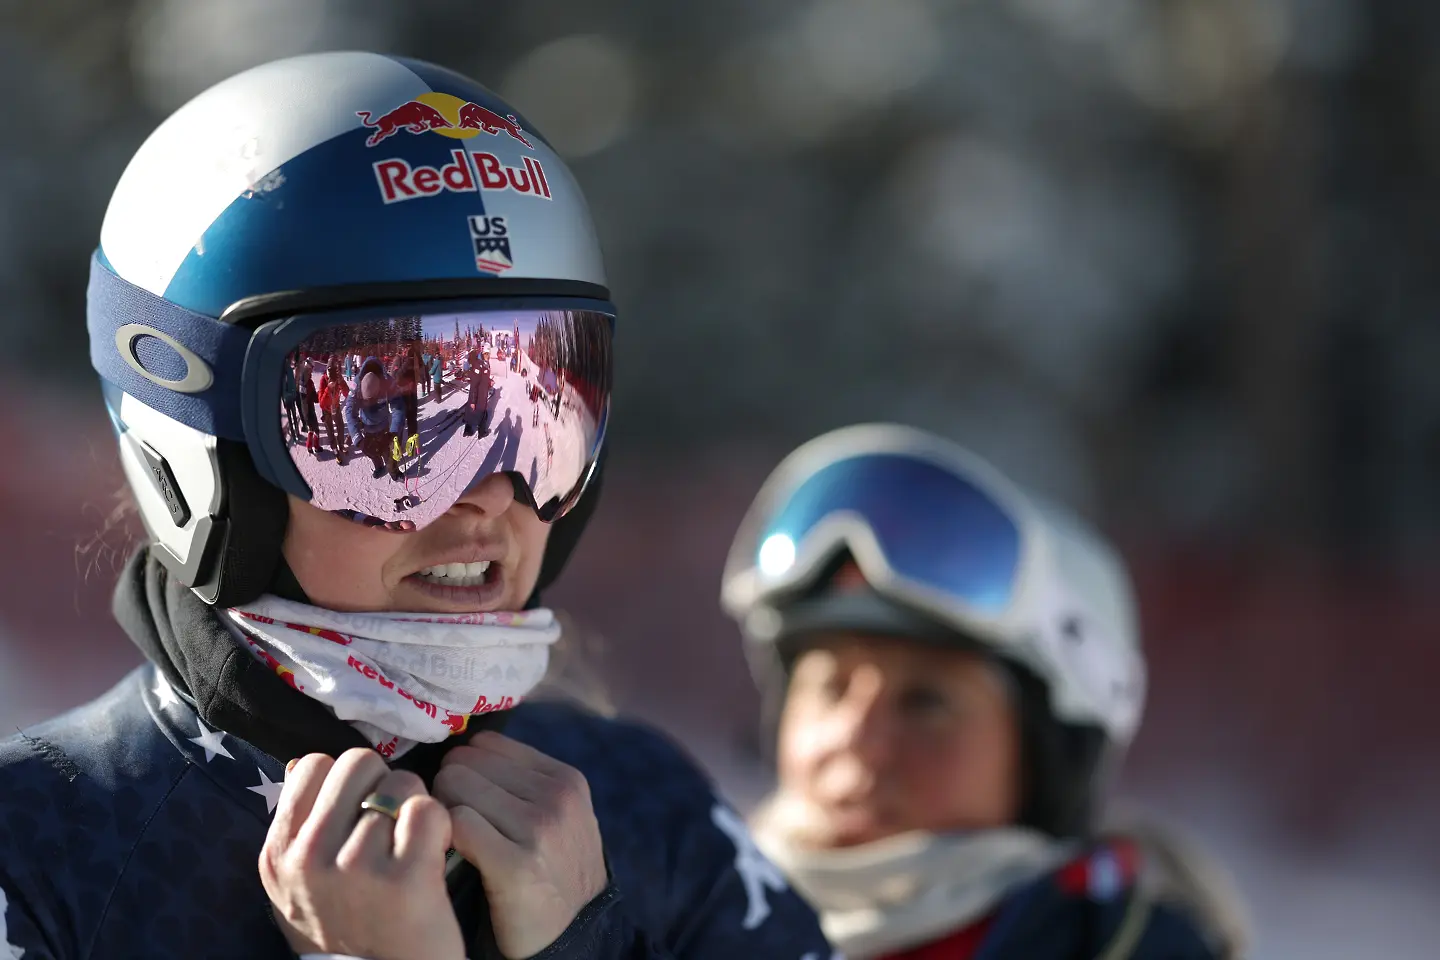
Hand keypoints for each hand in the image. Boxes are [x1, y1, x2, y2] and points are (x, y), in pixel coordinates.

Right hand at [259, 749, 465, 959]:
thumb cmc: (347, 933)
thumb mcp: (298, 888)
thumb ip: (298, 828)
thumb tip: (301, 763)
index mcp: (278, 854)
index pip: (312, 765)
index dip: (346, 780)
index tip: (360, 809)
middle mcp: (309, 857)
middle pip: (359, 763)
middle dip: (383, 783)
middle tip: (393, 823)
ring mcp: (356, 867)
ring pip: (401, 784)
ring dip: (416, 807)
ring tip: (413, 845)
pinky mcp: (405, 877)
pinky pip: (429, 810)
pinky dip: (440, 825)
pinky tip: (434, 853)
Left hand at [434, 731, 607, 958]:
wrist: (574, 932)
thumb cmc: (552, 869)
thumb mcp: (558, 814)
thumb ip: (521, 780)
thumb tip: (462, 751)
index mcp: (564, 778)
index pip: (485, 743)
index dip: (464, 768)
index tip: (463, 797)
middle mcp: (556, 796)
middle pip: (464, 763)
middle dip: (449, 790)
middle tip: (454, 822)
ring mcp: (539, 828)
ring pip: (455, 788)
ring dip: (444, 813)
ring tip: (455, 839)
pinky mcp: (517, 864)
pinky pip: (457, 825)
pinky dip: (448, 838)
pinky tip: (457, 856)